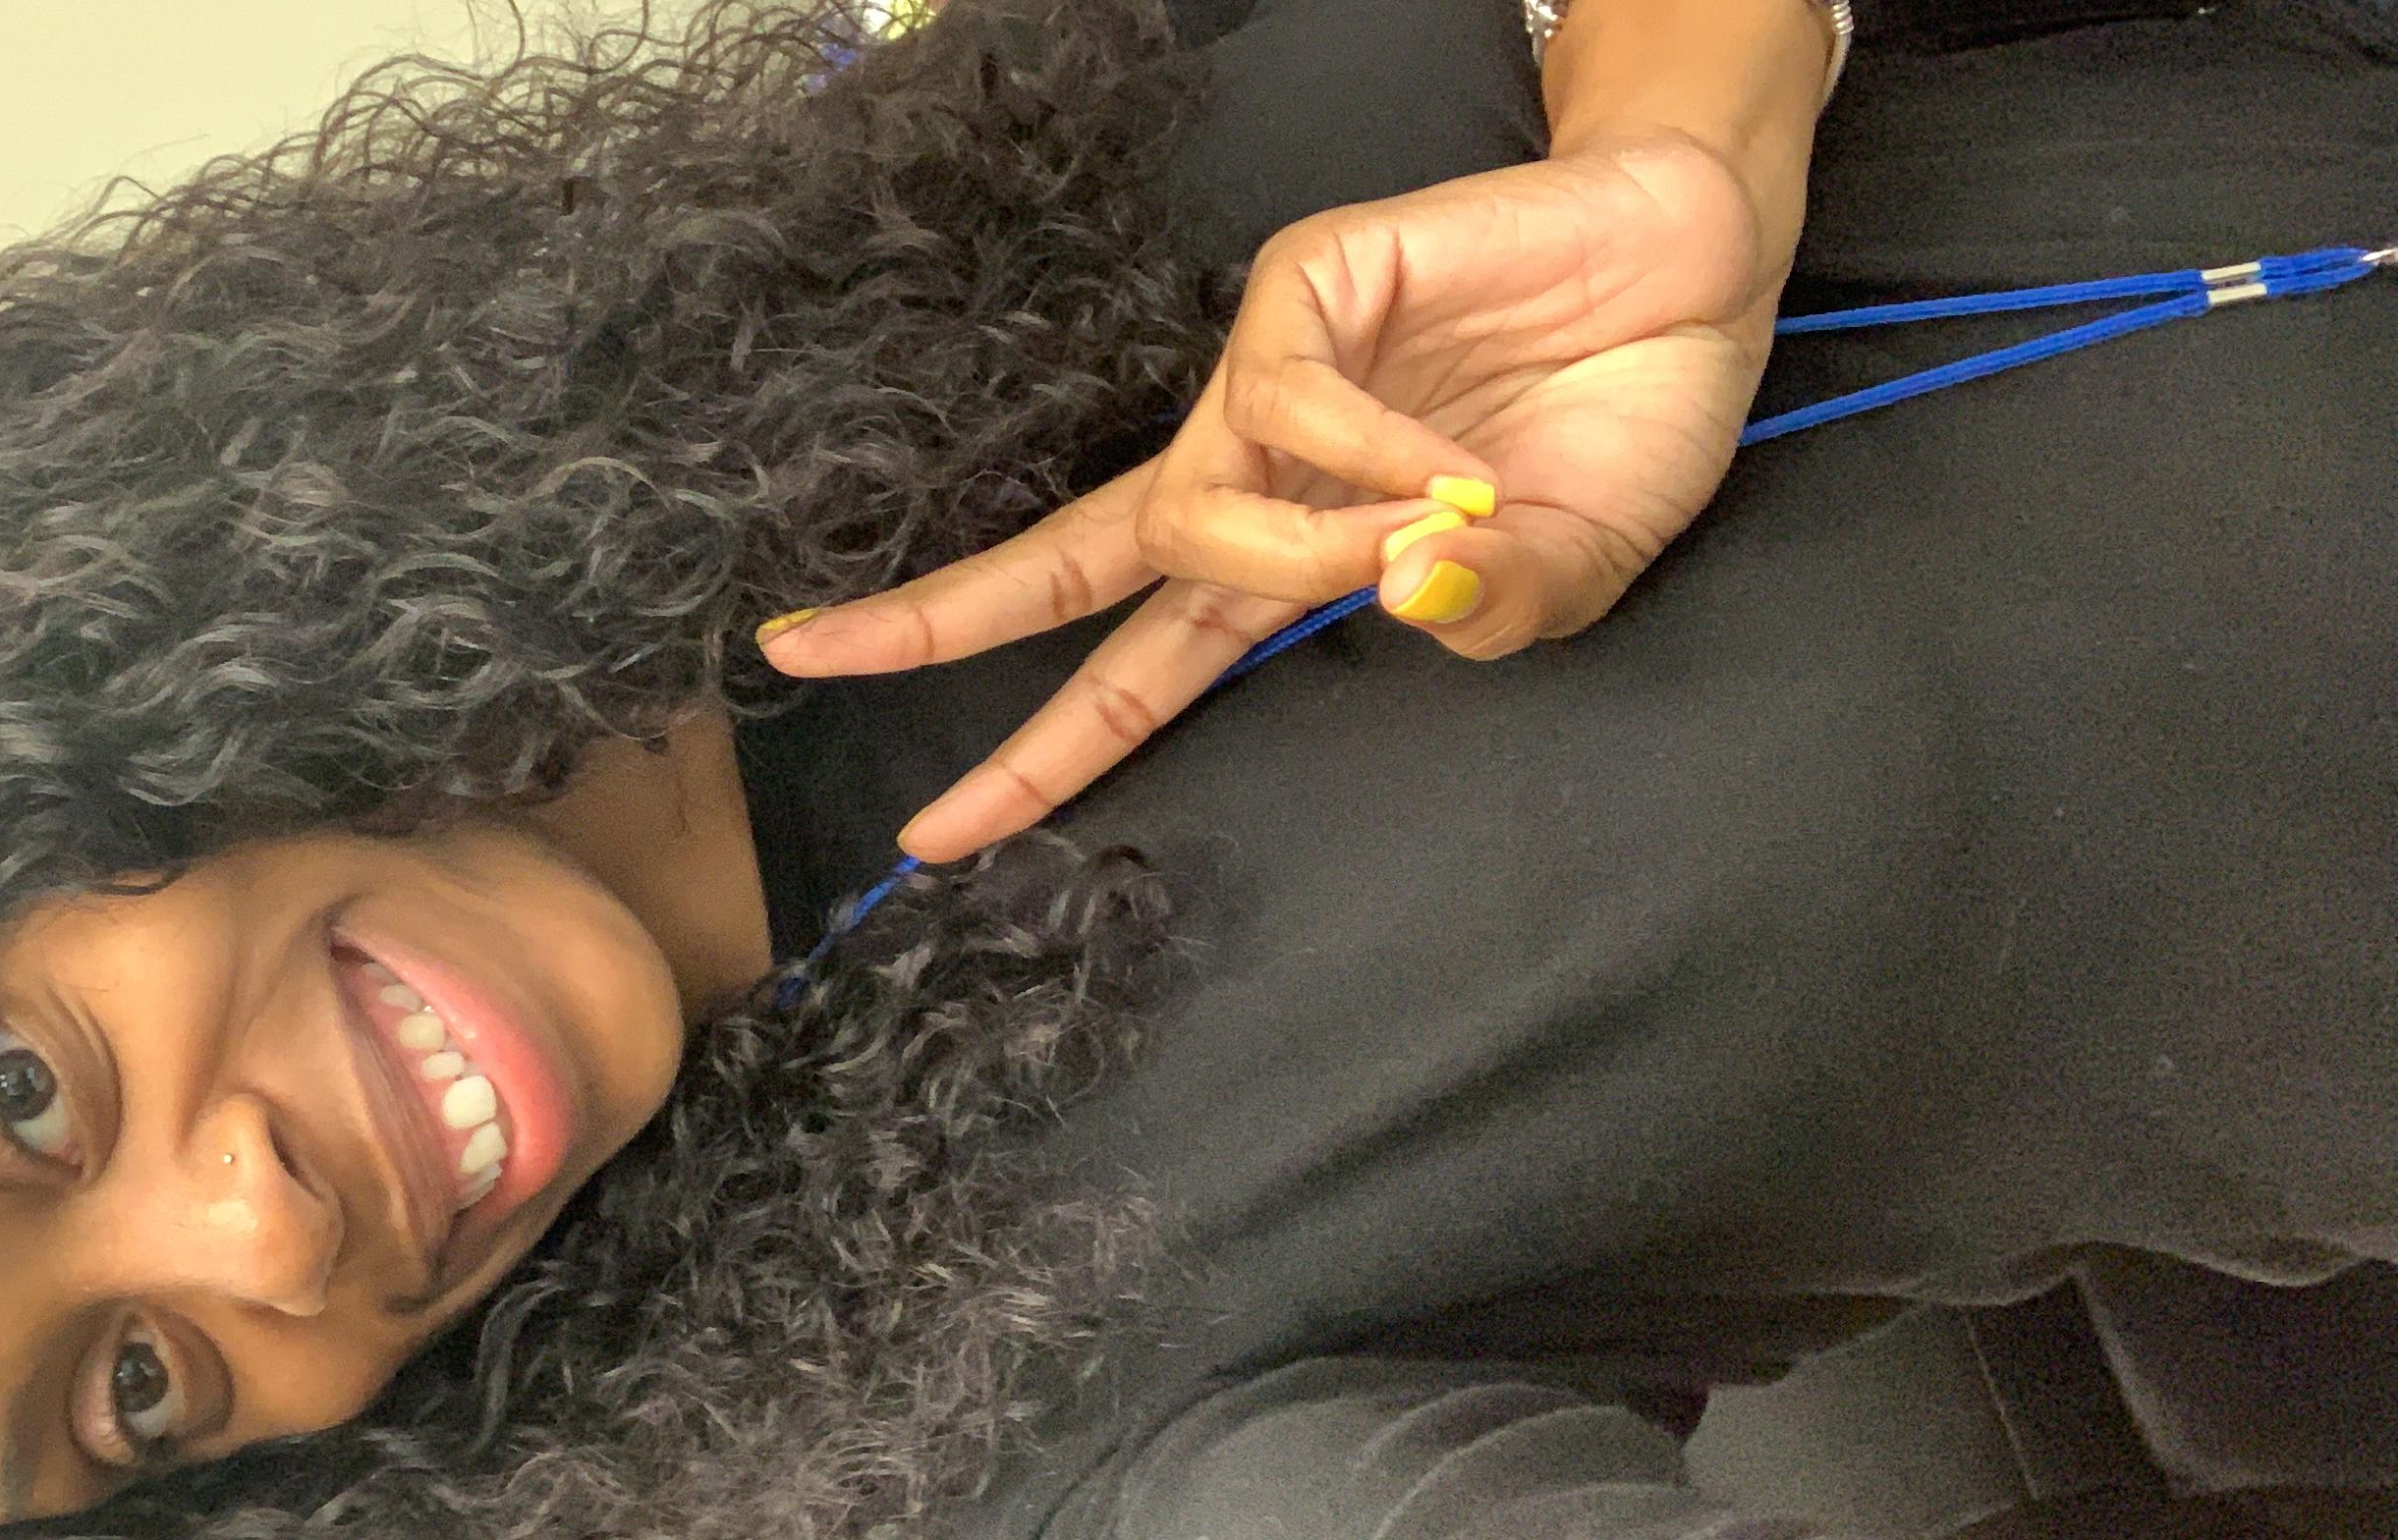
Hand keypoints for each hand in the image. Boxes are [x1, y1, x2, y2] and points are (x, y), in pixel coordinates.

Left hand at [760, 133, 1778, 861]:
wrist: (1693, 274)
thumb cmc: (1621, 427)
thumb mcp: (1563, 574)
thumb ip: (1483, 612)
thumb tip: (1393, 592)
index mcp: (1290, 561)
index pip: (1135, 671)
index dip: (1041, 753)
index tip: (933, 834)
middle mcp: (1250, 472)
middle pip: (1067, 562)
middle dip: (938, 621)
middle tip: (805, 659)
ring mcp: (1265, 379)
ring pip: (1191, 508)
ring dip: (1296, 555)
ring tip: (1427, 531)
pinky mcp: (1302, 287)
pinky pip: (1283, 398)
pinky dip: (1370, 451)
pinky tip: (1453, 458)